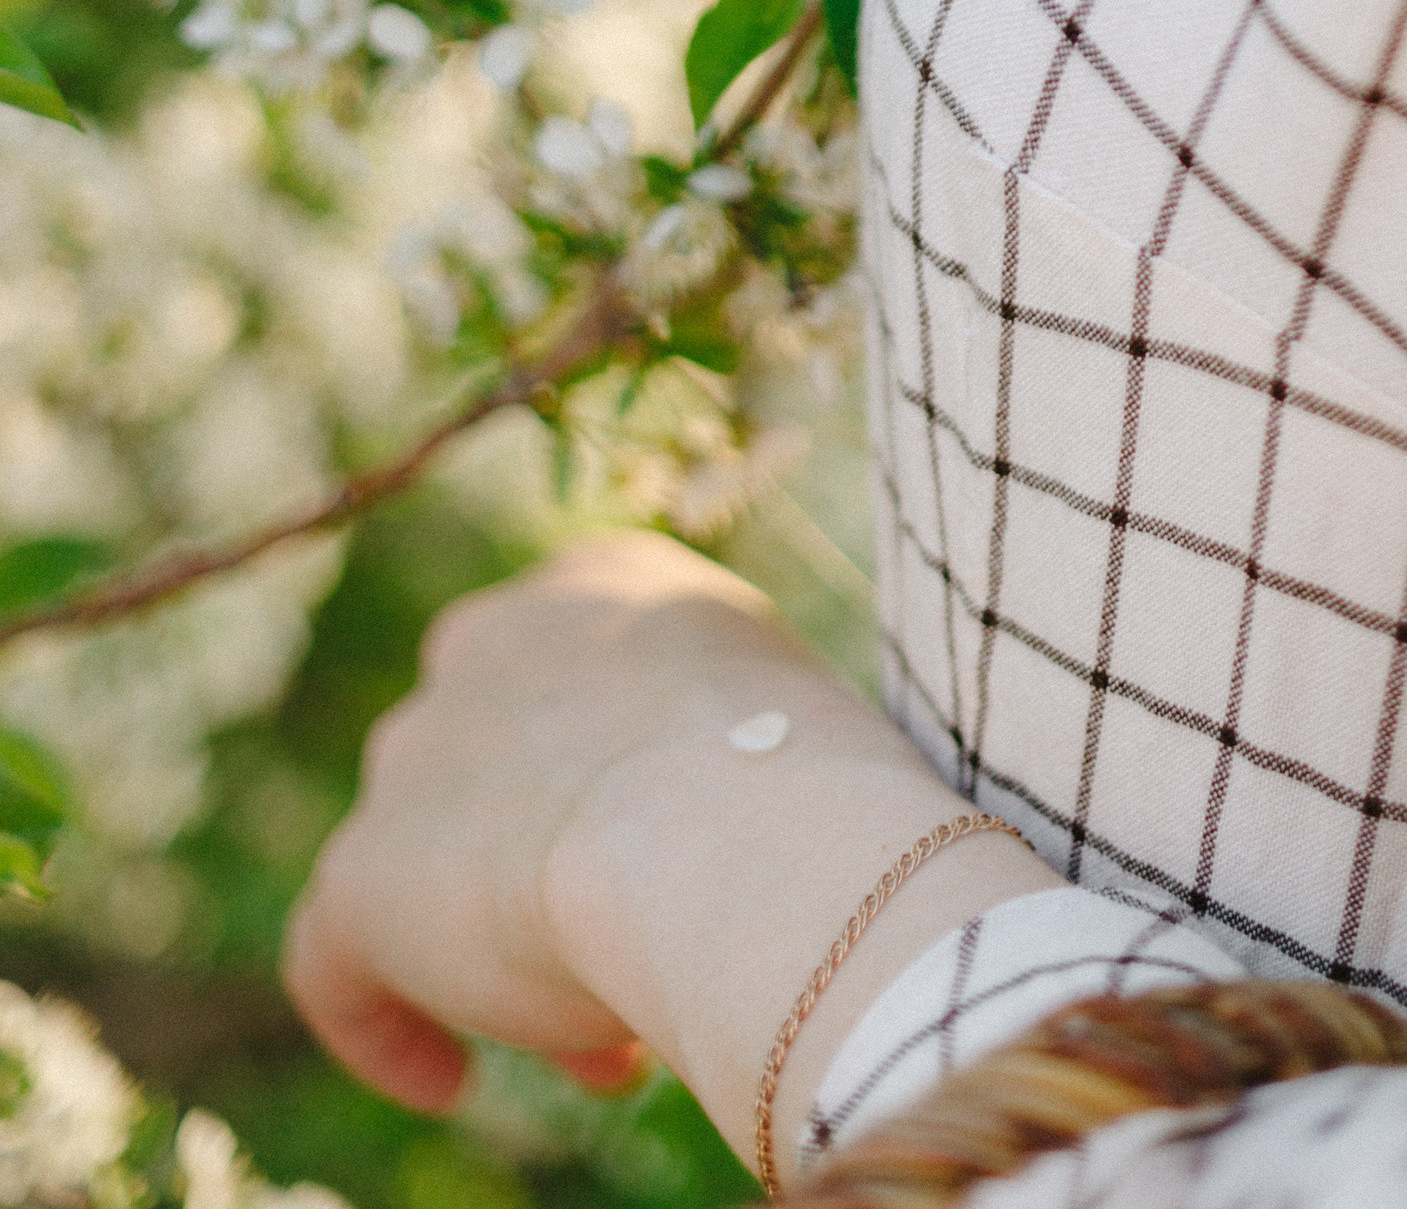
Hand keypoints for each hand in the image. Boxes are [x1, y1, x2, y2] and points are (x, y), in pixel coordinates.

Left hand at [283, 536, 789, 1107]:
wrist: (729, 823)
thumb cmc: (807, 781)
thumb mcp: (780, 717)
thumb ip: (722, 747)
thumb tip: (715, 851)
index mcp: (606, 585)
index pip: (585, 683)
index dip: (627, 790)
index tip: (680, 867)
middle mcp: (494, 639)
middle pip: (508, 773)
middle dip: (567, 867)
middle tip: (645, 959)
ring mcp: (418, 746)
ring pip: (441, 864)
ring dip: (507, 946)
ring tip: (601, 1036)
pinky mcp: (365, 866)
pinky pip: (338, 952)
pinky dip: (384, 1019)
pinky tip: (447, 1081)